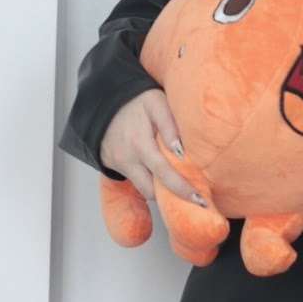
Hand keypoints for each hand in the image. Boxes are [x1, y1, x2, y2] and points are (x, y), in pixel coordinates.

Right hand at [100, 87, 205, 204]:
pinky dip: (149, 180)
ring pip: (143, 188)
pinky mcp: (113, 167)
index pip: (164, 174)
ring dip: (160, 189)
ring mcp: (119, 165)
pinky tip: (160, 174)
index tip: (200, 200)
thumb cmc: (135, 101)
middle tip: (196, 199)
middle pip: (152, 190)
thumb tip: (181, 151)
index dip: (182, 190)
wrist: (102, 101)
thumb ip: (169, 124)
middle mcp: (127, 159)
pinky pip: (135, 180)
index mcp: (140, 145)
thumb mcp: (155, 103)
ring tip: (178, 184)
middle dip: (174, 197)